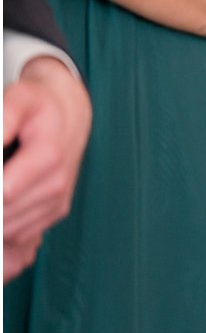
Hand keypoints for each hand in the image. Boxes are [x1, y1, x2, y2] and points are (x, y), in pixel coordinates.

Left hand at [3, 56, 91, 271]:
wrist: (71, 115)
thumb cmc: (40, 107)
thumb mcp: (19, 98)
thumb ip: (3, 118)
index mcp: (48, 156)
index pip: (4, 194)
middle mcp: (56, 183)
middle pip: (4, 215)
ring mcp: (58, 200)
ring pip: (8, 229)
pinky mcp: (56, 211)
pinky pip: (17, 233)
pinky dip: (4, 224)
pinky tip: (3, 202)